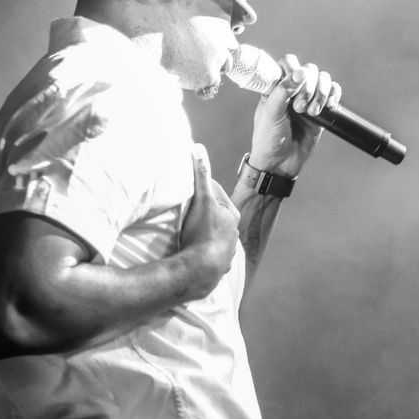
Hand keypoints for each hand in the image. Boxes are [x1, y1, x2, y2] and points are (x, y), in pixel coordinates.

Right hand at [178, 144, 238, 297]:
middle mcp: (233, 232)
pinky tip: (195, 250)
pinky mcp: (219, 266)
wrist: (200, 270)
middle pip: (215, 213)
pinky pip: (210, 254)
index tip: (188, 187)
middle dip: (202, 210)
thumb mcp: (201, 201)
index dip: (200, 188)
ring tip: (188, 229)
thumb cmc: (201, 233)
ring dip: (202, 231)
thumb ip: (200, 175)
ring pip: (214, 234)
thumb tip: (198, 148)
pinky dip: (203, 250)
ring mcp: (227, 250)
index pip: (214, 192)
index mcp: (231, 214)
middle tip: (185, 208)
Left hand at [247, 54, 341, 177]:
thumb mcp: (271, 113)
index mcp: (275, 86)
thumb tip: (300, 72)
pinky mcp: (322, 110)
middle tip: (300, 108)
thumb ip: (283, 90)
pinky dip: (334, 95)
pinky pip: (333, 93)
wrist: (280, 163)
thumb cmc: (268, 139)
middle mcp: (292, 89)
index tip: (294, 85)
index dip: (293, 70)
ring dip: (321, 92)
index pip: (287, 63)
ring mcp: (308, 99)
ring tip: (313, 112)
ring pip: (323, 79)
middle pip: (309, 70)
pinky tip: (329, 106)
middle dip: (308, 87)